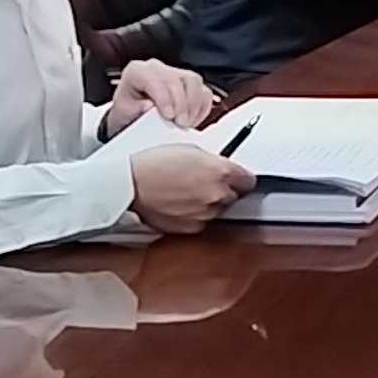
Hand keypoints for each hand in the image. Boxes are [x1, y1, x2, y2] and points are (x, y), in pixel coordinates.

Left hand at [105, 58, 217, 132]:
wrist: (132, 118)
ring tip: (187, 123)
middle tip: (180, 123)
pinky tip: (192, 120)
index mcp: (137, 71)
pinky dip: (201, 108)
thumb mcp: (124, 114)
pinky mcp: (190, 83)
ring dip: (193, 105)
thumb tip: (151, 107)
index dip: (163, 97)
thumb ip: (136, 109)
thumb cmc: (128, 114)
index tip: (168, 115)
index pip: (154, 79)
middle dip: (181, 104)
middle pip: (176, 80)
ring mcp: (175, 74)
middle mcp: (157, 69)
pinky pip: (204, 91)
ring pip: (193, 81)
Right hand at [127, 142, 252, 234]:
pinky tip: (180, 204)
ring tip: (187, 192)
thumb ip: (212, 162)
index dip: (240, 178)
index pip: (248, 180)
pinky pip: (201, 221)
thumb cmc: (153, 163)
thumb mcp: (189, 150)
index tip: (236, 177)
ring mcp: (205, 214)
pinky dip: (195, 215)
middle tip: (205, 182)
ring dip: (209, 203)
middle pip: (234, 196)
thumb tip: (222, 168)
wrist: (130, 185)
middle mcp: (217, 195)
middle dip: (224, 190)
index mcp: (221, 172)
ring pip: (217, 210)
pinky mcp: (191, 228)